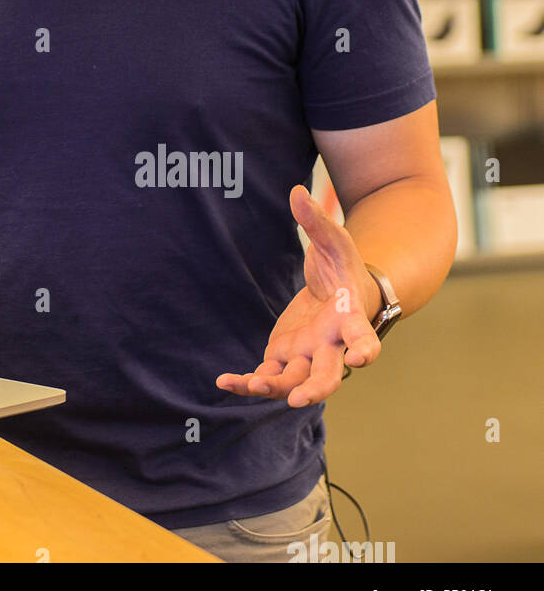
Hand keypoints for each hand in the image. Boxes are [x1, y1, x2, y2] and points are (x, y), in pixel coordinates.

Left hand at [216, 184, 382, 407]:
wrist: (338, 289)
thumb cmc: (342, 266)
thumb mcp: (334, 239)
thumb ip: (316, 220)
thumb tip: (296, 191)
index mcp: (350, 320)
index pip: (365, 339)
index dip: (366, 351)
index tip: (361, 360)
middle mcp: (332, 346)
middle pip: (329, 375)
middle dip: (315, 388)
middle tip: (298, 399)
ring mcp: (308, 355)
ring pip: (294, 380)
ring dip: (274, 386)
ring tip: (249, 384)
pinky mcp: (284, 356)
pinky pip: (267, 374)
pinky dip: (248, 383)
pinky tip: (224, 383)